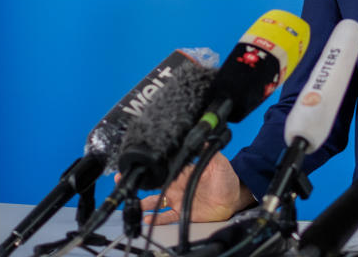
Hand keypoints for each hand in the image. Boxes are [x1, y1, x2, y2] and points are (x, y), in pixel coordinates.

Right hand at [135, 151, 255, 224]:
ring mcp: (179, 198)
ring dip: (144, 202)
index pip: (166, 166)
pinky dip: (157, 219)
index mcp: (185, 171)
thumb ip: (209, 151)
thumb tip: (202, 137)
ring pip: (157, 200)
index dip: (152, 165)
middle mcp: (178, 184)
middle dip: (140, 181)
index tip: (139, 163)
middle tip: (123, 179)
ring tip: (133, 203)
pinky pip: (167, 216)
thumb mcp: (220, 162)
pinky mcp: (183, 212)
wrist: (233, 198)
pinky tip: (148, 219)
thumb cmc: (227, 179)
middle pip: (155, 182)